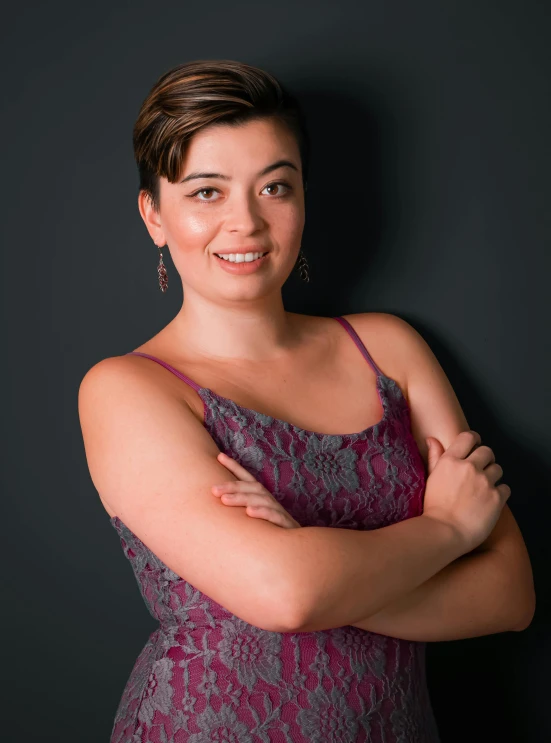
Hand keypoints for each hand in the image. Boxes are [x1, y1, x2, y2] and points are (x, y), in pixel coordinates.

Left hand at [211, 452, 300, 528]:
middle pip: (252, 487)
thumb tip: (217, 503)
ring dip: (242, 498)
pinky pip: (275, 516)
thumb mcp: (255, 517)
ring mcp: (279, 512)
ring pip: (261, 500)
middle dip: (233, 486)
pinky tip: (249, 512)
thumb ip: (241, 509)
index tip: (219, 456)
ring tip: (225, 500)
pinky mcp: (286, 525)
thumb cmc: (271, 532)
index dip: (235, 466)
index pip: (247, 478)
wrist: (296, 548)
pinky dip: (262, 513)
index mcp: (262, 497)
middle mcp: (270, 501)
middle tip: (213, 490)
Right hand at [422, 430, 510, 552]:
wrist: (444, 532)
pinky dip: (500, 493)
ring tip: (484, 489)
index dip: (475, 440)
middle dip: (485, 459)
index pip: (469, 437)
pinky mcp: (496, 497)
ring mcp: (484, 482)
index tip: (475, 447)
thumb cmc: (434, 507)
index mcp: (450, 461)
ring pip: (498, 469)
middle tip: (480, 471)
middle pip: (487, 451)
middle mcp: (468, 467)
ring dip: (493, 476)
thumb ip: (435, 456)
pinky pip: (505, 487)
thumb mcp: (430, 478)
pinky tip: (489, 501)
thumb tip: (432, 439)